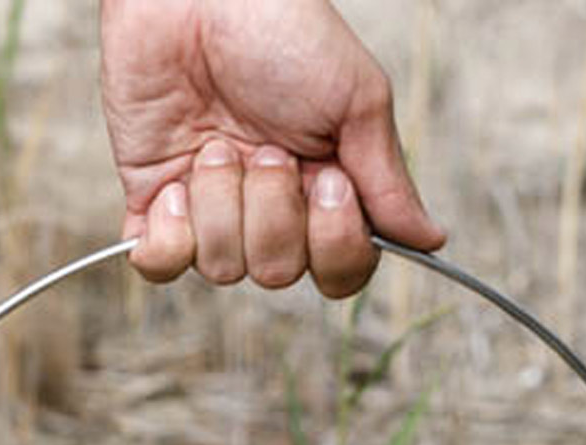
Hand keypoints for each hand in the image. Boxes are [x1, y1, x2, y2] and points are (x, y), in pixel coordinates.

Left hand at [99, 0, 444, 293]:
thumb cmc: (284, 30)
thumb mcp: (357, 100)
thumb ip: (387, 181)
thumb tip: (430, 241)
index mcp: (325, 189)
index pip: (340, 269)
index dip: (336, 245)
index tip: (330, 183)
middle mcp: (270, 208)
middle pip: (278, 273)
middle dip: (274, 212)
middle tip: (267, 148)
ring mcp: (212, 207)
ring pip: (223, 268)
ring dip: (223, 202)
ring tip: (218, 142)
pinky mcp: (155, 201)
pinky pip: (161, 265)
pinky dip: (170, 236)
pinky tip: (176, 184)